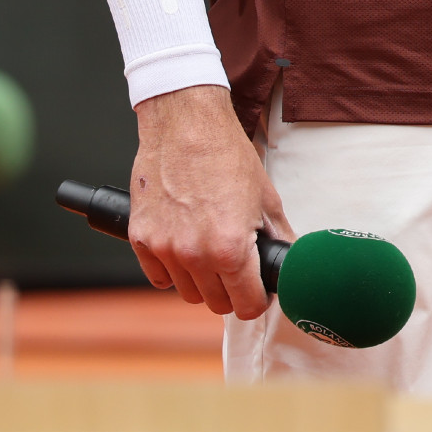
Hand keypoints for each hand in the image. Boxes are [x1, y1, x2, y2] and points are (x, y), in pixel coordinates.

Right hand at [128, 85, 293, 318]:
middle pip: (216, 304)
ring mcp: (164, 249)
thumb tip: (291, 260)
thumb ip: (279, 237)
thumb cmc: (226, 156)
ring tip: (212, 255)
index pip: (246, 305)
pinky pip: (158, 277)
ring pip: (187, 293)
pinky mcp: (141, 239)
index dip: (258, 300)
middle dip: (231, 292)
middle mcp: (195, 255)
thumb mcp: (266, 199)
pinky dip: (173, 272)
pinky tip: (187, 250)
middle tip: (239, 271)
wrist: (185, 127)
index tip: (259, 292)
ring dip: (202, 283)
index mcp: (230, 248)